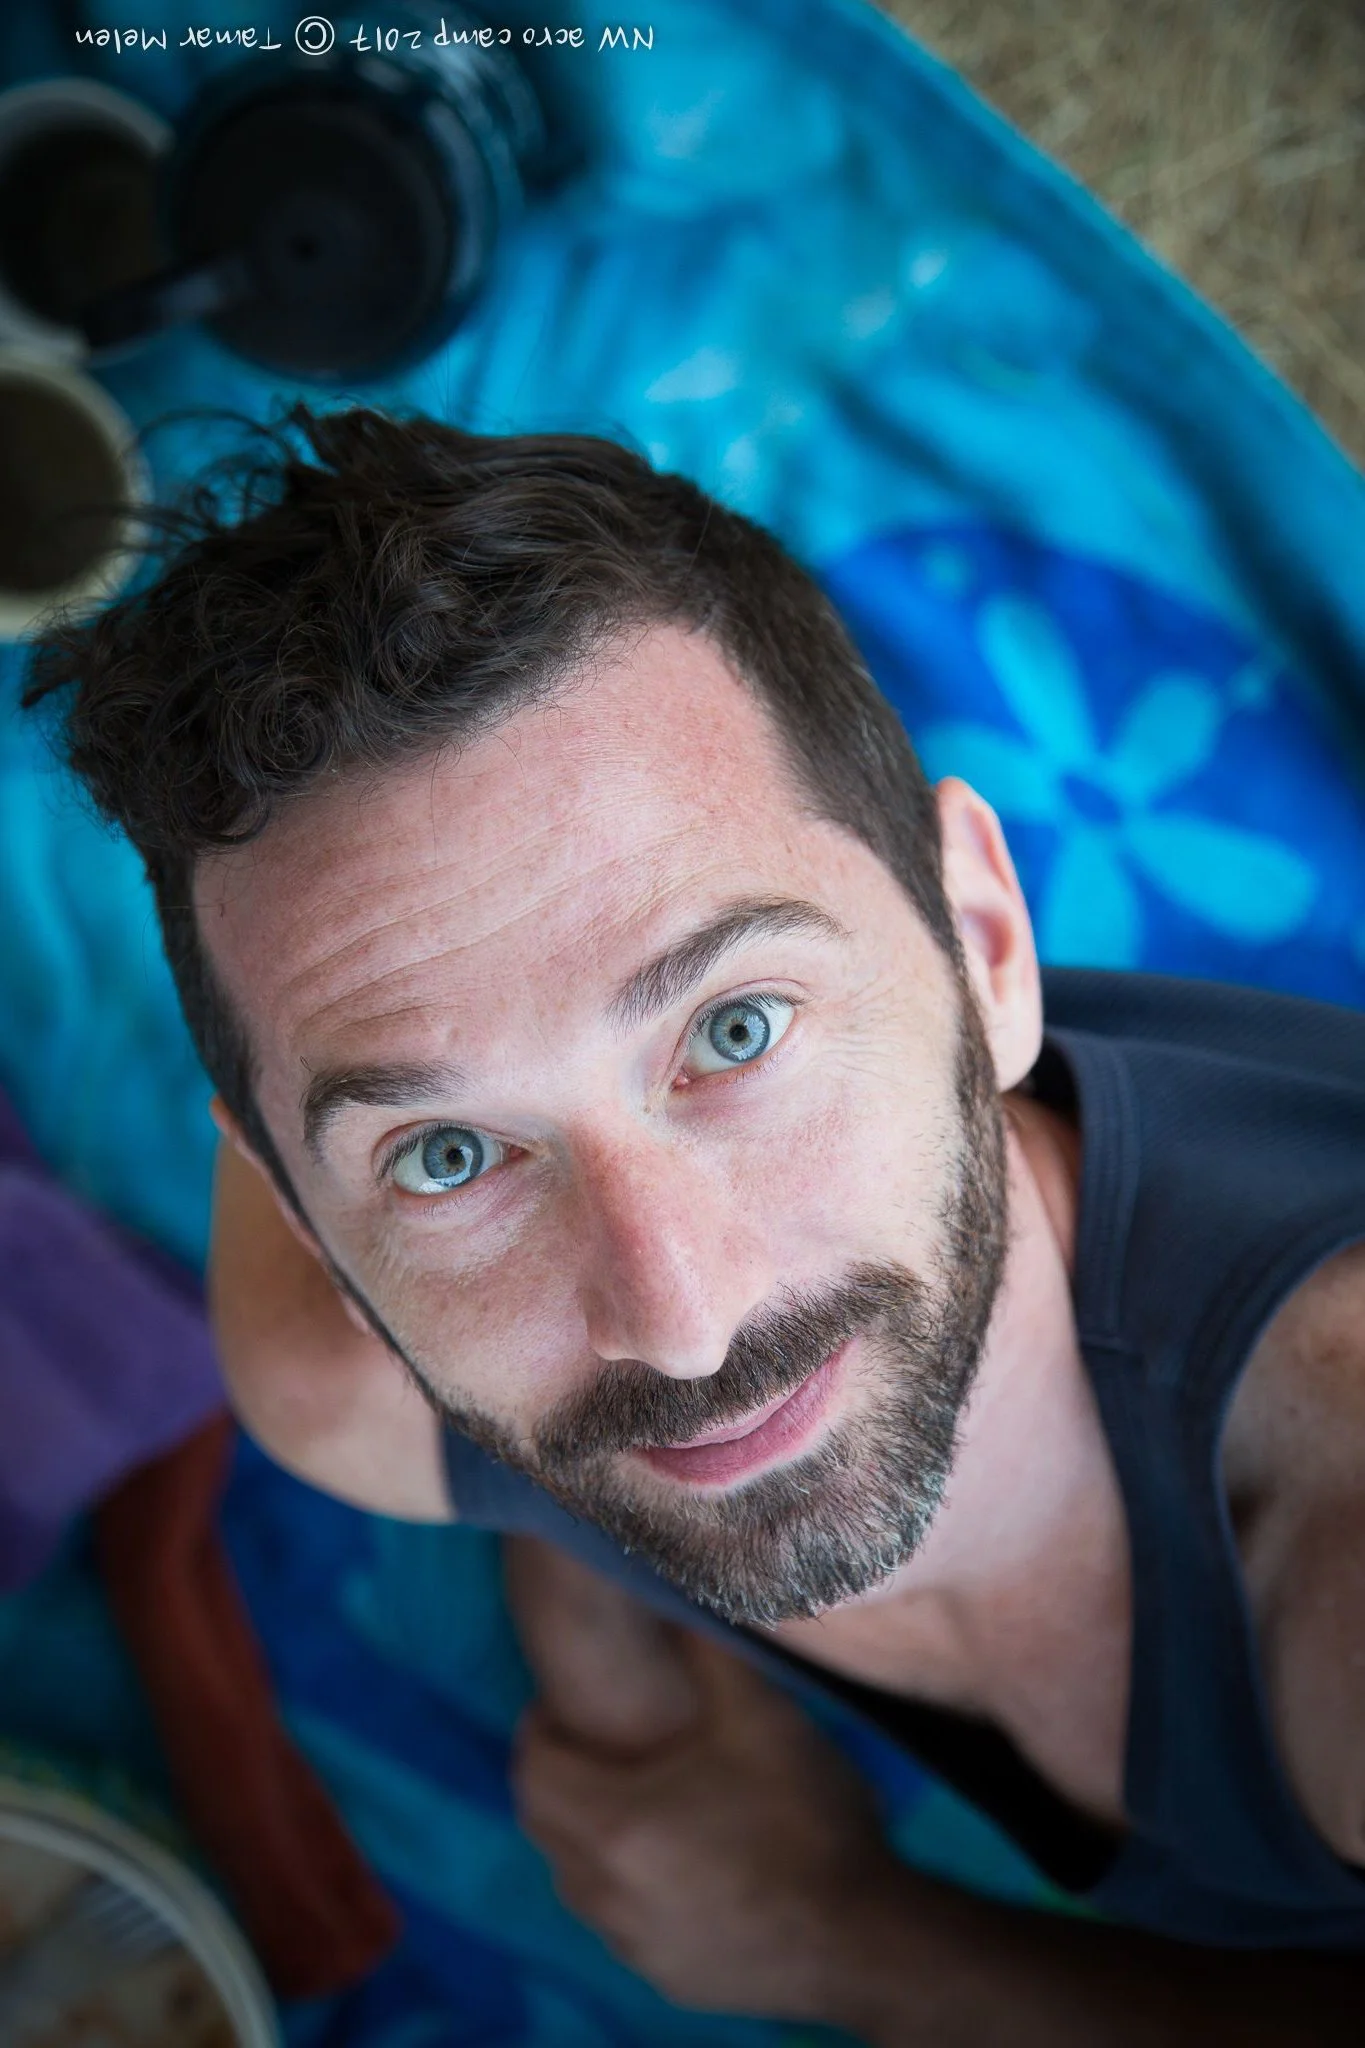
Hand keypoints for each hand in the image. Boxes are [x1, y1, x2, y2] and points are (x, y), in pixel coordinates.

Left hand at [511, 1631, 904, 2019]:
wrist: (865, 1939)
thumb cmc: (806, 1820)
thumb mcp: (759, 1714)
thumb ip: (705, 1648)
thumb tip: (673, 1589)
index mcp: (613, 1823)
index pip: (532, 1771)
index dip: (540, 1728)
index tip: (567, 1704)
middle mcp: (604, 1892)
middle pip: (543, 1826)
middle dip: (556, 1777)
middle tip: (596, 1741)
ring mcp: (633, 1944)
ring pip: (577, 1879)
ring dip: (586, 1832)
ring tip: (637, 1793)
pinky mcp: (666, 1977)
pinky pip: (618, 1921)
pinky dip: (624, 1882)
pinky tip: (677, 1858)